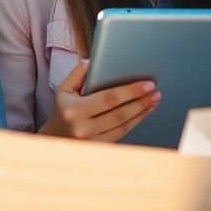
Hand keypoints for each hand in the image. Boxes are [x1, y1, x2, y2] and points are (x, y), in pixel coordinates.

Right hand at [40, 60, 158, 141]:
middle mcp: (83, 128)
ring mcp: (92, 141)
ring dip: (142, 112)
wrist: (56, 138)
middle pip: (119, 113)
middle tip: (155, 91)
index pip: (107, 99)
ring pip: (124, 125)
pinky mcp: (100, 148)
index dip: (130, 91)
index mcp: (74, 111)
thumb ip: (78, 74)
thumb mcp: (64, 89)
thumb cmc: (63, 110)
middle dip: (140, 101)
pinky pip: (122, 133)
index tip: (147, 84)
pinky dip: (135, 122)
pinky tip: (144, 112)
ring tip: (154, 100)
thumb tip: (93, 61)